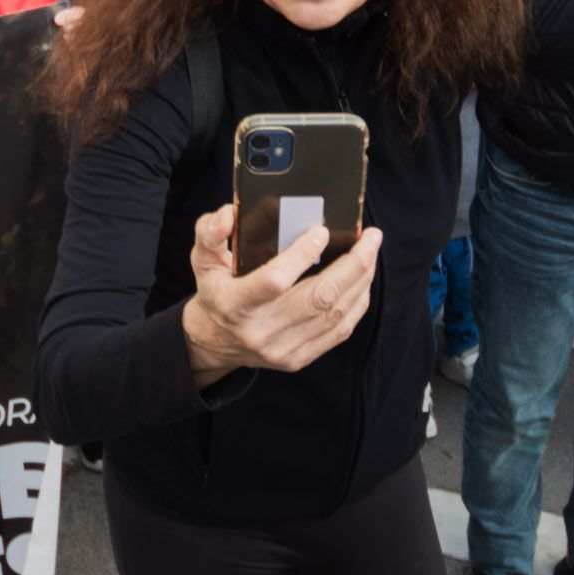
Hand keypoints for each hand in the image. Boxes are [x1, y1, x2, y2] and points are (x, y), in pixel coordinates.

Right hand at [181, 208, 382, 381]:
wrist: (215, 341)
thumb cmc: (215, 290)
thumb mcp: (202, 258)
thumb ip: (210, 232)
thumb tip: (229, 215)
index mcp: (234, 303)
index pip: (274, 281)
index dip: (302, 255)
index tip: (322, 232)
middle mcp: (260, 330)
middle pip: (319, 298)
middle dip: (353, 264)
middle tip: (371, 237)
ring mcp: (282, 349)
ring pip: (335, 314)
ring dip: (360, 280)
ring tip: (371, 252)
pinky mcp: (298, 359)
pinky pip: (339, 331)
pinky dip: (357, 303)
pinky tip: (363, 281)